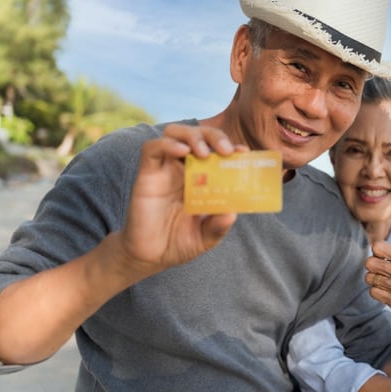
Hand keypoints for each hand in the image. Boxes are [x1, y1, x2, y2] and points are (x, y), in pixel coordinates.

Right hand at [119, 124, 242, 280]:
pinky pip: (152, 150)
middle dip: (214, 136)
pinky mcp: (147, 176)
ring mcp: (165, 170)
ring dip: (192, 136)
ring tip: (204, 152)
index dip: (230, 146)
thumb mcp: (206, 237)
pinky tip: (182, 152)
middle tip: (226, 151)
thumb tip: (232, 214)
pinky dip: (167, 145)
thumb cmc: (179, 243)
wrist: (149, 258)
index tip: (243, 152)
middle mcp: (183, 170)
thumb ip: (218, 226)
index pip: (216, 151)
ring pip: (174, 134)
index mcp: (202, 179)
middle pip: (197, 135)